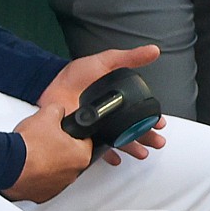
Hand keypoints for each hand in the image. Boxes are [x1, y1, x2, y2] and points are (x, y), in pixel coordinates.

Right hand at [8, 107, 93, 201]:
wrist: (7, 163)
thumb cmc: (28, 145)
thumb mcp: (47, 115)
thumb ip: (58, 110)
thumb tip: (58, 110)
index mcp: (81, 155)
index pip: (85, 140)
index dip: (72, 132)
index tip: (63, 131)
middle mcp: (73, 174)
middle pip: (71, 157)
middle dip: (60, 148)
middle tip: (46, 140)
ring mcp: (57, 186)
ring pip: (58, 171)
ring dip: (50, 163)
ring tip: (35, 153)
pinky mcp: (42, 195)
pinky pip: (44, 183)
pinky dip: (37, 175)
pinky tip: (28, 166)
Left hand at [36, 42, 168, 163]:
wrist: (49, 85)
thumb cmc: (75, 74)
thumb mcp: (104, 62)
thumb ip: (129, 58)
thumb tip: (153, 51)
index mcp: (118, 99)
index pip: (139, 111)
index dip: (151, 118)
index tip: (160, 124)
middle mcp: (110, 114)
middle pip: (133, 128)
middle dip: (147, 136)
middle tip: (157, 142)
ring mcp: (98, 126)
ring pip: (120, 139)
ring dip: (133, 147)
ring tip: (142, 153)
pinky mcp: (84, 136)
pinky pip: (98, 148)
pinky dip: (108, 155)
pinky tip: (116, 159)